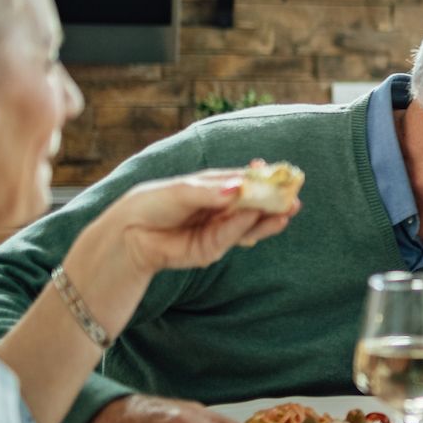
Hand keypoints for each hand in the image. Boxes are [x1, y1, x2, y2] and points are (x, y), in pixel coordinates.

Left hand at [64, 168, 297, 301]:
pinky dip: (248, 229)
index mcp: (215, 187)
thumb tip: (239, 188)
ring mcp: (218, 229)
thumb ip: (210, 192)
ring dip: (269, 218)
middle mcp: (221, 208)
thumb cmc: (152, 204)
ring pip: (250, 223)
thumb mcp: (181, 191)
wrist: (128, 236)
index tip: (282, 173)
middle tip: (294, 197)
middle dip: (275, 201)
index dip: (264, 178)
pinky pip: (233, 237)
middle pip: (254, 203)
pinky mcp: (212, 249)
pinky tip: (262, 220)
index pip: (245, 181)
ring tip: (287, 211)